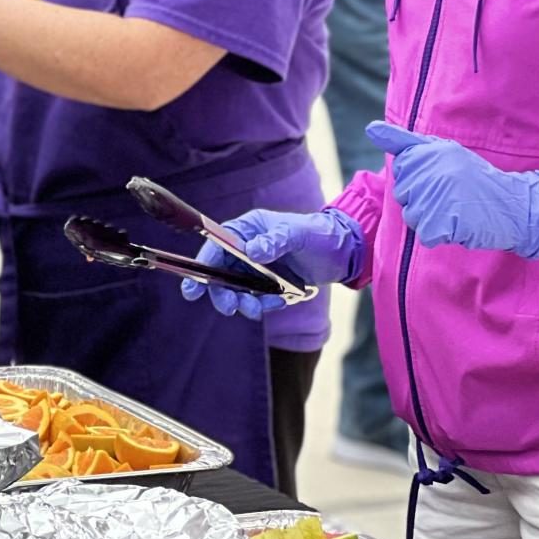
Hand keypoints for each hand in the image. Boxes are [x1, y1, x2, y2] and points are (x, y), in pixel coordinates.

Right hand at [180, 209, 362, 318]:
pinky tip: (280, 301)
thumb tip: (251, 252)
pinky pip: (258, 298)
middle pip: (221, 272)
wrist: (345, 252)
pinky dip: (264, 304)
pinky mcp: (270, 283)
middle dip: (223, 292)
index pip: (217, 245)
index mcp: (249, 228)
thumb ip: (274, 241)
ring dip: (243, 302)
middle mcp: (248, 247)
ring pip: (237, 289)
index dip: (203, 264)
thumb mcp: (298, 234)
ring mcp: (258, 267)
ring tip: (257, 310)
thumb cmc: (320, 235)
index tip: (193, 288)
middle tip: (231, 308)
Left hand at [368, 122, 538, 259]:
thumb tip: (369, 128)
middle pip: (404, 196)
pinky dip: (442, 236)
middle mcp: (432, 169)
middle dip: (423, 202)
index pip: (403, 170)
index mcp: (430, 150)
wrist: (516, 205)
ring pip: (412, 218)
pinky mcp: (443, 221)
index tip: (443, 178)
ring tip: (457, 211)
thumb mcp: (444, 153)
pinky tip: (460, 225)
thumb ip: (405, 142)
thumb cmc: (476, 180)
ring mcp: (438, 195)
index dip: (420, 180)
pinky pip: (426, 235)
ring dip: (432, 221)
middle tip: (453, 198)